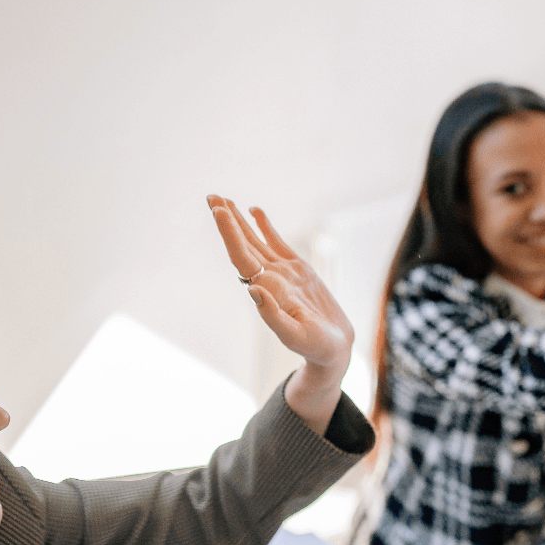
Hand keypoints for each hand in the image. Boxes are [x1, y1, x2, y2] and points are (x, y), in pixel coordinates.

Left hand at [207, 195, 353, 433]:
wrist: (334, 348)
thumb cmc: (315, 346)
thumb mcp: (295, 335)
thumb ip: (272, 315)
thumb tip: (253, 289)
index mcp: (267, 290)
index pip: (242, 256)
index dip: (229, 233)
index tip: (218, 210)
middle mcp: (270, 278)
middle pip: (243, 244)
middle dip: (227, 220)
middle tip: (210, 196)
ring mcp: (283, 272)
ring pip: (256, 240)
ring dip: (239, 220)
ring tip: (223, 199)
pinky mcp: (298, 270)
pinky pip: (277, 243)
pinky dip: (265, 226)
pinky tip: (254, 211)